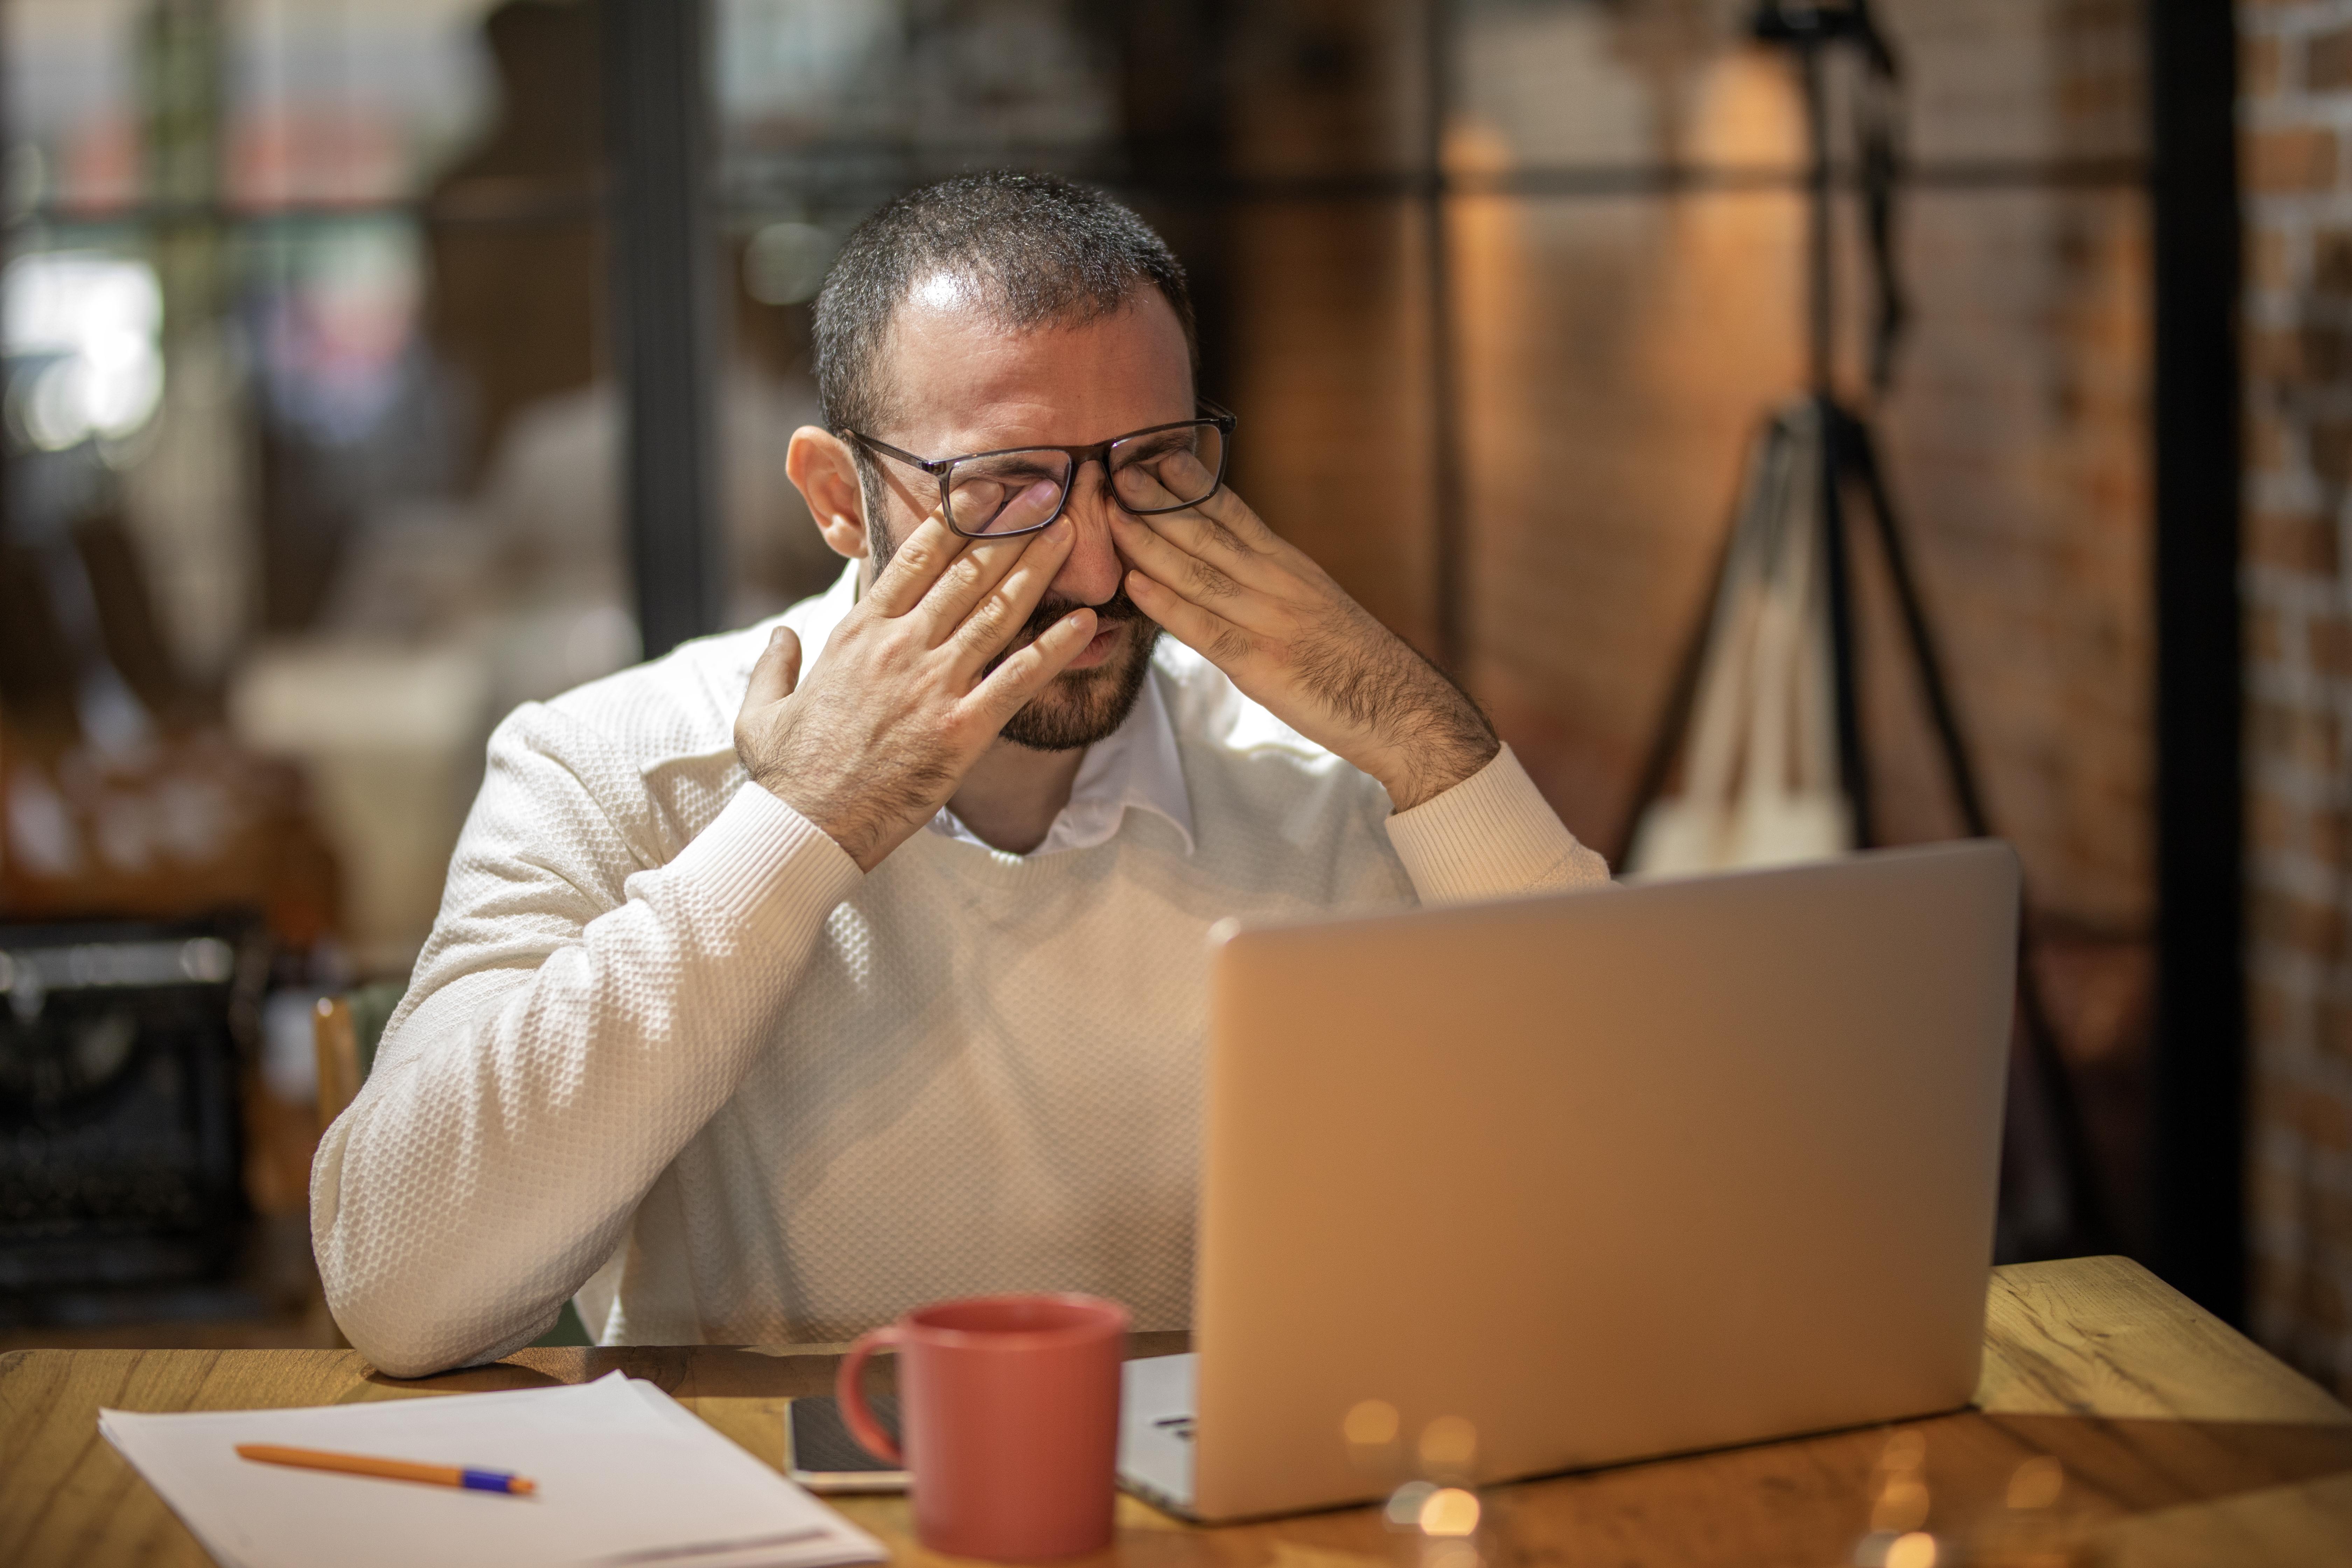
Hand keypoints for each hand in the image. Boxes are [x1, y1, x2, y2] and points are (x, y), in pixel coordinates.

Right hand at [734, 489, 1097, 869]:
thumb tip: (783, 634)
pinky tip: (1086, 623)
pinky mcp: (960, 730)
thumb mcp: (761, 709)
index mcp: (857, 634)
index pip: (914, 559)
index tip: (987, 489)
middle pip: (965, 573)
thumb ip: (775, 663)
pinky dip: (1054, 649)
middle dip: (1010, 528)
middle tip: (1049, 491)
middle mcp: (899, 647)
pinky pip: (1017, 680)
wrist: (803, 827)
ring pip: (995, 612)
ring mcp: (932, 686)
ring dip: (1037, 569)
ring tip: (1072, 533)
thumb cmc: (785, 773)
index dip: (956, 519)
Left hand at [1109, 456, 1497, 810]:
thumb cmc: (1354, 664)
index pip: (1234, 514)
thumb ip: (1270, 584)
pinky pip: (1207, 630)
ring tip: (1110, 514)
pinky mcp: (1263, 665)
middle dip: (1157, 501)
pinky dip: (1168, 606)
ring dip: (1149, 542)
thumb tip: (1227, 566)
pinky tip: (1135, 585)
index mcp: (1291, 567)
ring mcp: (1271, 622)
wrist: (1401, 708)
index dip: (1191, 484)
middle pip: (1209, 533)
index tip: (1154, 454)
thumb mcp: (1314, 606)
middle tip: (1114, 469)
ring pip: (1200, 573)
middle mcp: (1279, 584)